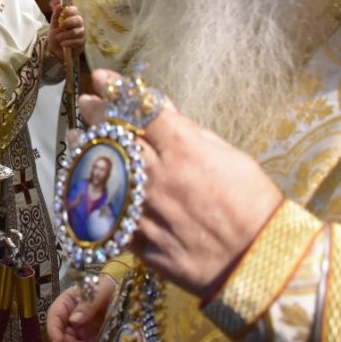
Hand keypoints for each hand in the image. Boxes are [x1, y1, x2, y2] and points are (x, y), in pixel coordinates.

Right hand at [47, 275, 114, 341]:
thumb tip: (74, 320)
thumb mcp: (100, 291)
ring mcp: (79, 331)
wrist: (121, 293)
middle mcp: (69, 319)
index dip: (53, 329)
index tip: (58, 341)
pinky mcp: (89, 340)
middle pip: (61, 335)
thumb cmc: (106, 287)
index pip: (54, 316)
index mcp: (66, 303)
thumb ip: (88, 304)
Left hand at [48, 5, 84, 59]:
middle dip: (68, 22)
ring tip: (58, 38)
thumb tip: (59, 5)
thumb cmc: (56, 35)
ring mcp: (82, 33)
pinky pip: (76, 42)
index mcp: (72, 17)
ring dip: (65, 35)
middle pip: (78, 20)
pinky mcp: (82, 43)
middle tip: (60, 27)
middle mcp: (79, 24)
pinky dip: (67, 43)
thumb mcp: (53, 25)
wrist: (55, 50)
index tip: (63, 14)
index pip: (75, 10)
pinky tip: (62, 44)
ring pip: (76, 32)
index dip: (70, 11)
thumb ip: (56, 16)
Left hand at [79, 70, 283, 297]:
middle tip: (87, 105)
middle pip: (116, 137)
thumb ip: (190, 132)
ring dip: (89, 153)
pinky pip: (108, 215)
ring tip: (80, 140)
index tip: (102, 79)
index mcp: (183, 150)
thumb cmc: (253, 205)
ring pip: (105, 173)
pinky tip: (84, 185)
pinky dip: (96, 196)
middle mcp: (157, 176)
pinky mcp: (140, 240)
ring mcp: (145, 209)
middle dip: (97, 116)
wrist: (260, 262)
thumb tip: (162, 109)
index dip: (117, 91)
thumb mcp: (229, 156)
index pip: (140, 110)